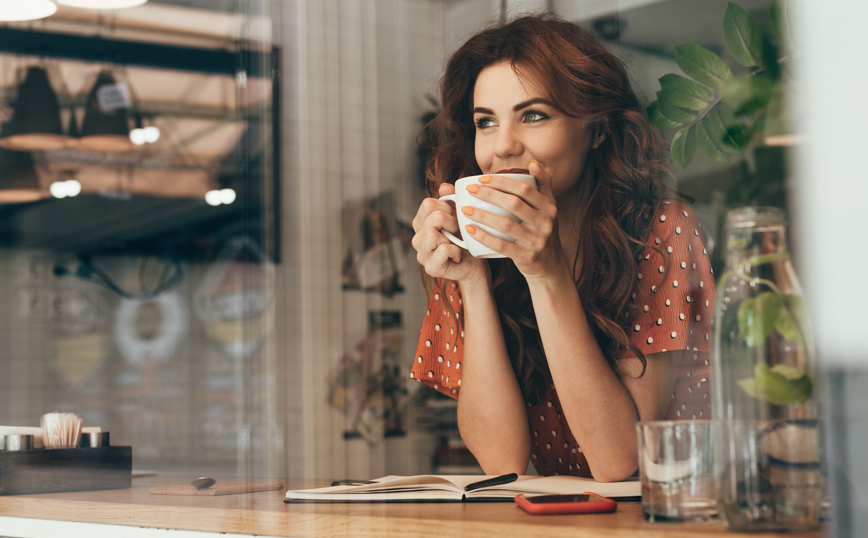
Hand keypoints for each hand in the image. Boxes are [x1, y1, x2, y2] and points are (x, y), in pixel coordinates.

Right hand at [411, 183, 489, 283]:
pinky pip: (443, 249)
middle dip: (452, 222)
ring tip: (456, 244)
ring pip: (433, 233)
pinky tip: (457, 256)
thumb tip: (444, 187)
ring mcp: (422, 254)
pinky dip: (456, 251)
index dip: (447, 207)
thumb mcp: (459, 216)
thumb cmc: (467, 240)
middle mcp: (417, 239)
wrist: (476, 266)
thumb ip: (451, 200)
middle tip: (458, 233)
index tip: (455, 218)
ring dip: (452, 237)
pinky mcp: (430, 268)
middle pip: (433, 217)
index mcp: (421, 224)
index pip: (428, 204)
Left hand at [461, 161, 566, 279]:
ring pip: (506, 224)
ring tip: (465, 209)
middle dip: (489, 194)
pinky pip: (502, 246)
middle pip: (514, 203)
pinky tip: (470, 229)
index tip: (482, 179)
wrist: (551, 266)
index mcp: (549, 207)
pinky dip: (484, 237)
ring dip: (483, 215)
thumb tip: (532, 163)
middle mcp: (546, 223)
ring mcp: (537, 241)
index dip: (502, 181)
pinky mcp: (528, 257)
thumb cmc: (542, 232)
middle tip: (470, 190)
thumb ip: (543, 184)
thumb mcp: (549, 208)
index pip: (524, 189)